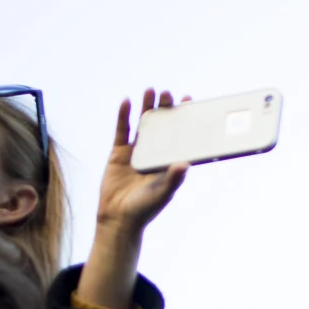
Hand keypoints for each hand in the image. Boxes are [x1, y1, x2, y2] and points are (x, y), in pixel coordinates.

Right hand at [95, 89, 190, 241]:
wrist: (117, 219)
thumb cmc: (144, 209)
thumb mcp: (162, 194)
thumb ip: (173, 179)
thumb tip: (186, 164)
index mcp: (168, 162)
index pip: (179, 136)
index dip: (184, 120)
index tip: (190, 101)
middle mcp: (154, 154)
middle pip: (161, 126)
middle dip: (165, 109)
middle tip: (169, 93)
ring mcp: (136, 152)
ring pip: (142, 124)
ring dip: (146, 107)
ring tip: (151, 90)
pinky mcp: (118, 153)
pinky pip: (121, 130)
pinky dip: (123, 116)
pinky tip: (127, 101)